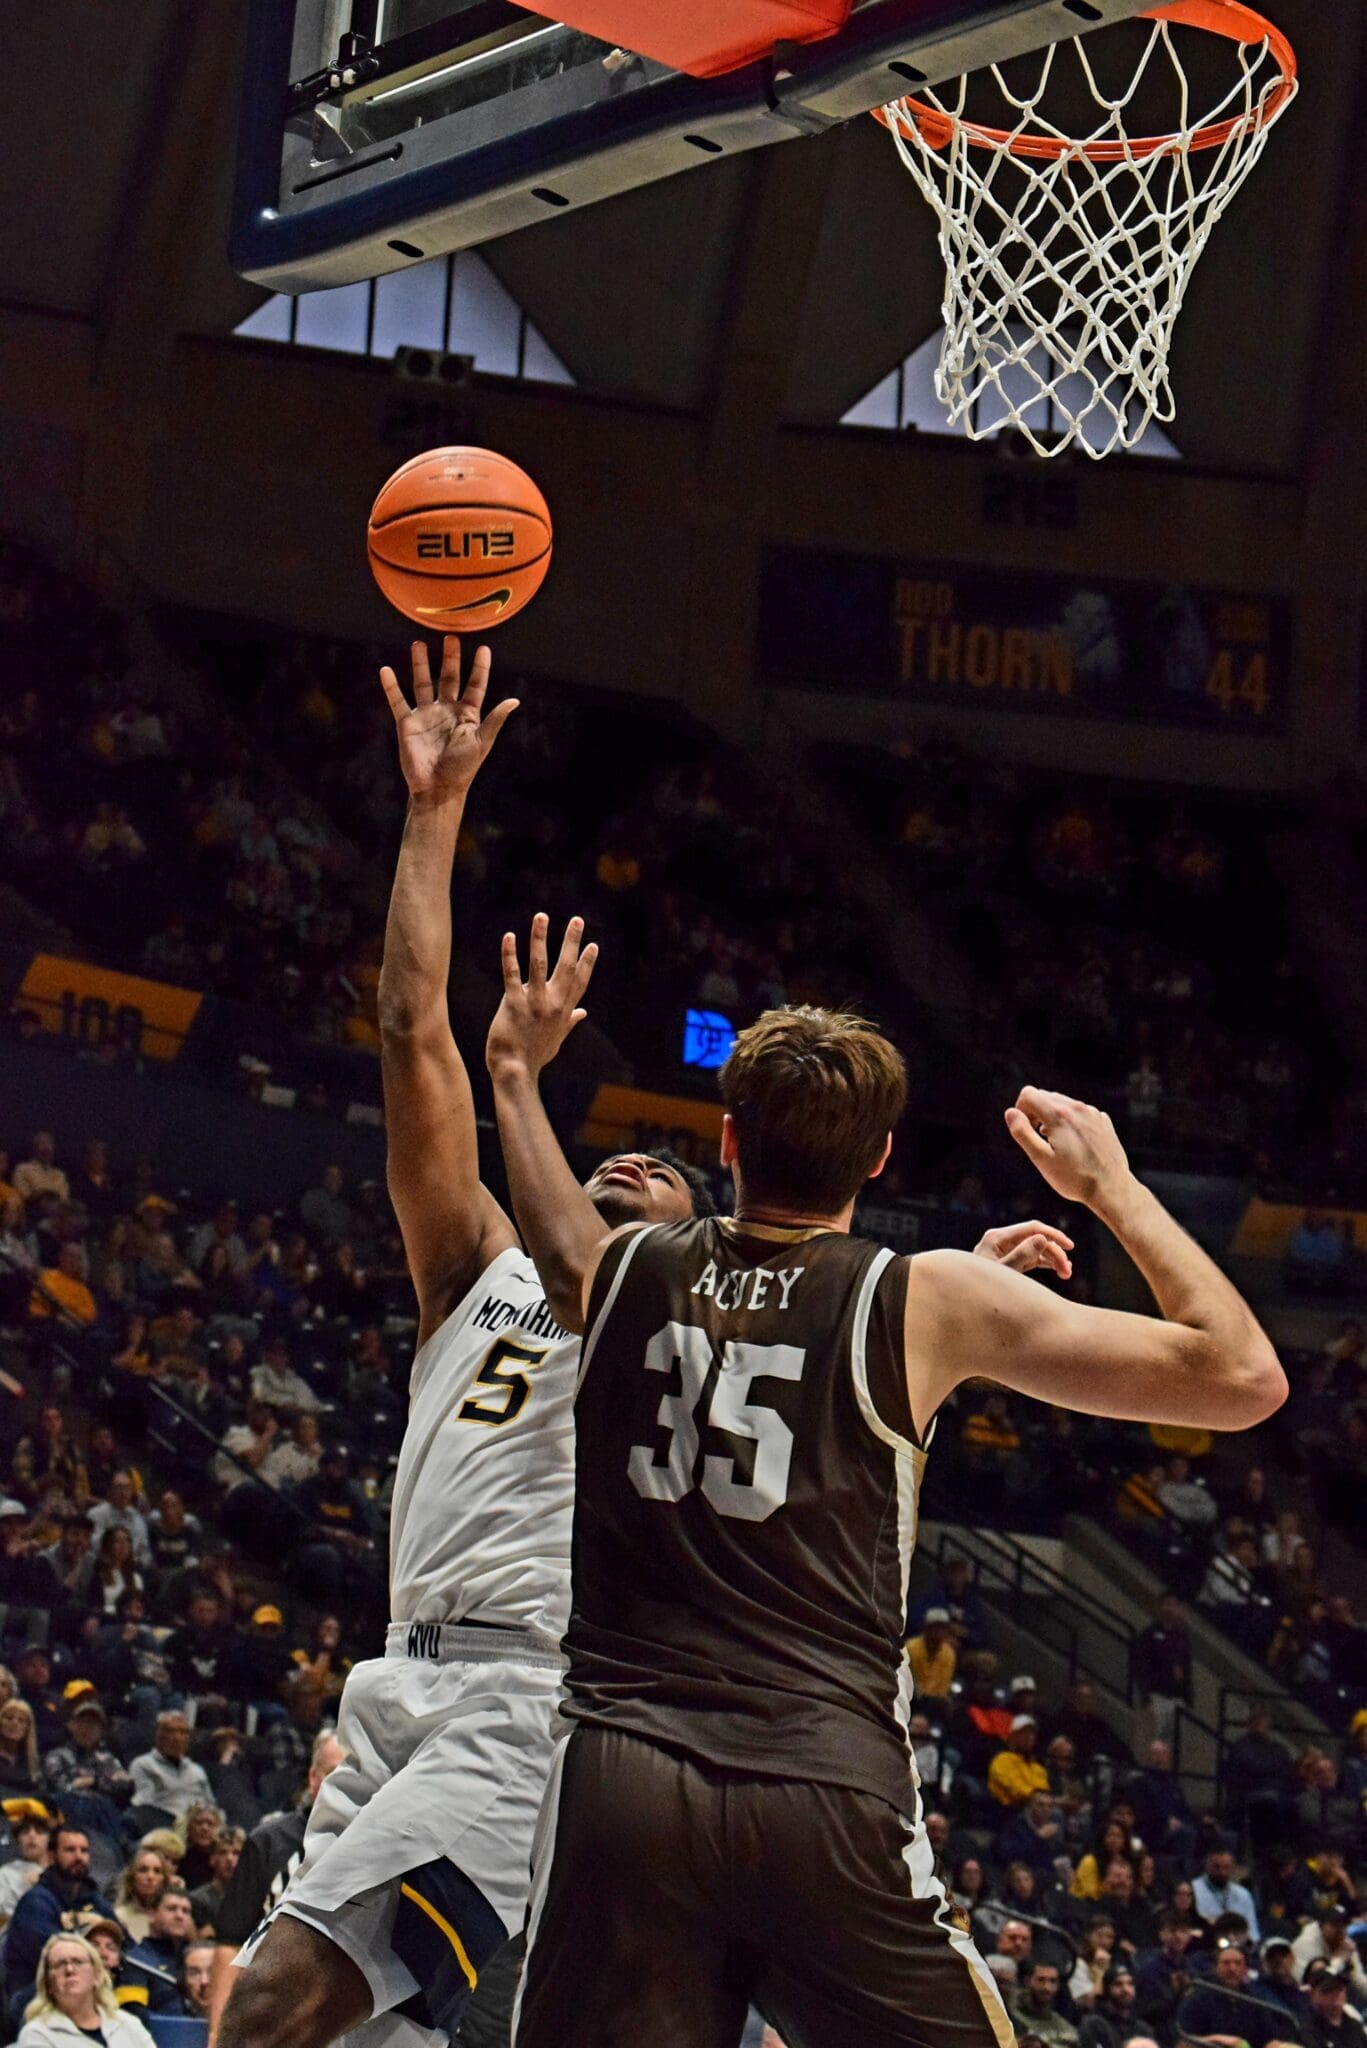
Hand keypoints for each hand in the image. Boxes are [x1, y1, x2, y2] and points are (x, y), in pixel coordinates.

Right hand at [378, 636, 516, 803]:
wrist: (437, 789)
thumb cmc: (463, 768)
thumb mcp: (482, 742)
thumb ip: (495, 719)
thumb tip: (515, 700)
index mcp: (468, 715)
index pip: (475, 685)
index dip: (480, 668)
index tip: (483, 648)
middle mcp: (447, 710)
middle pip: (448, 678)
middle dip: (450, 659)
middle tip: (450, 637)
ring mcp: (426, 715)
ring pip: (422, 683)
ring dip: (420, 664)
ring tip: (418, 644)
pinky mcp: (407, 723)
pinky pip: (398, 701)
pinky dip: (391, 686)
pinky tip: (386, 669)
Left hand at [487, 913, 597, 1083]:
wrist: (515, 1072)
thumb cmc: (533, 1057)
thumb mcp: (556, 1039)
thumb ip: (570, 1022)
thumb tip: (583, 1013)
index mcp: (564, 1011)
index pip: (580, 982)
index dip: (587, 963)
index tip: (593, 945)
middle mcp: (553, 1004)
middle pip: (566, 967)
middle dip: (572, 941)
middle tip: (576, 920)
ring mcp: (534, 1003)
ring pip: (539, 964)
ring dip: (540, 938)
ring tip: (541, 916)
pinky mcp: (513, 1004)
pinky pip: (511, 975)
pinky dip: (510, 955)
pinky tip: (510, 936)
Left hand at [972, 1219, 1073, 1279]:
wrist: (965, 1304)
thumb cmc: (980, 1289)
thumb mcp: (1003, 1273)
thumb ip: (1021, 1256)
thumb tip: (1041, 1238)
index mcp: (997, 1238)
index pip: (1031, 1228)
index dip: (1053, 1235)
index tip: (1070, 1246)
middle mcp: (1002, 1241)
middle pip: (1035, 1239)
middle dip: (1054, 1253)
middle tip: (1067, 1272)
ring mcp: (1006, 1251)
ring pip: (1036, 1249)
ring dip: (1052, 1259)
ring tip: (1066, 1273)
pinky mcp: (1010, 1261)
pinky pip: (1032, 1258)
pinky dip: (1045, 1263)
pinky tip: (1059, 1269)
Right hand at [1005, 1088, 1131, 1210]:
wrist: (1111, 1188)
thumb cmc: (1074, 1178)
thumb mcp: (1041, 1159)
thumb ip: (1022, 1133)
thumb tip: (1010, 1112)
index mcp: (1059, 1115)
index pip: (1028, 1094)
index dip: (1020, 1110)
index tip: (1026, 1130)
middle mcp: (1077, 1108)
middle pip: (1045, 1096)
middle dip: (1035, 1113)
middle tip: (1039, 1139)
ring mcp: (1092, 1113)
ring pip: (1063, 1103)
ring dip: (1053, 1117)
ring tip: (1056, 1143)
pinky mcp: (1103, 1121)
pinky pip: (1080, 1113)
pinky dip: (1072, 1122)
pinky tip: (1076, 1144)